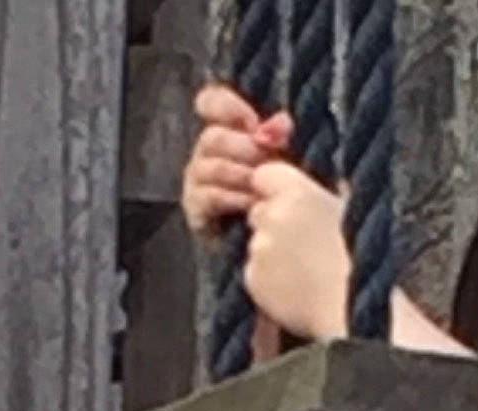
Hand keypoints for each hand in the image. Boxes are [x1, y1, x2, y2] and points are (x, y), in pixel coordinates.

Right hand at [182, 81, 292, 241]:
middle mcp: (206, 152)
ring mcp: (197, 180)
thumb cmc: (276, 195)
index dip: (226, 105)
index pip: (210, 102)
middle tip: (267, 160)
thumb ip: (279, 135)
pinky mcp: (195, 208)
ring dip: (241, 175)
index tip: (252, 121)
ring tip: (263, 187)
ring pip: (210, 166)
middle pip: (212, 137)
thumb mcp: (282, 160)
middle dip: (245, 148)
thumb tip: (282, 122)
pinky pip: (209, 196)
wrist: (269, 242)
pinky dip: (233, 198)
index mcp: (227, 130)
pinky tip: (253, 205)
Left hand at [245, 161, 350, 343]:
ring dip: (271, 253)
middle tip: (303, 245)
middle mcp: (272, 216)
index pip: (264, 175)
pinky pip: (253, 273)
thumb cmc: (359, 259)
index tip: (292, 207)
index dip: (276, 191)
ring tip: (304, 270)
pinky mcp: (252, 279)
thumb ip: (323, 182)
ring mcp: (259, 248)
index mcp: (297, 191)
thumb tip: (310, 162)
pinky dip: (268, 280)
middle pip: (258, 211)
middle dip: (273, 224)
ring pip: (256, 242)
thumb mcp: (348, 205)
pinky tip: (295, 287)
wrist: (353, 309)